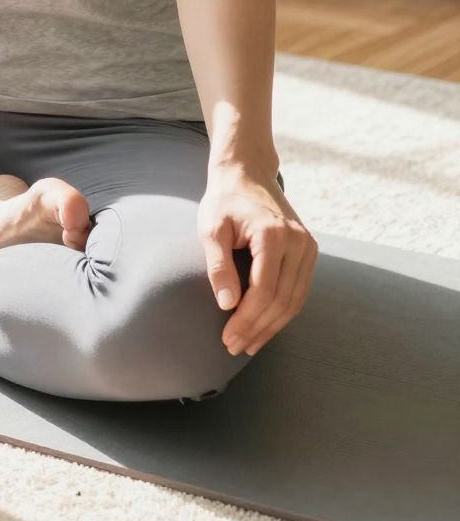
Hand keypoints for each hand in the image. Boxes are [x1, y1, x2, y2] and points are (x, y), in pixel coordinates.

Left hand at [199, 166, 318, 358]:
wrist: (247, 173)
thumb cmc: (224, 201)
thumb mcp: (210, 228)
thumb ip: (218, 265)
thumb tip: (226, 304)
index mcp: (274, 234)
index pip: (264, 291)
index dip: (246, 320)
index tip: (226, 338)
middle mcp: (298, 241)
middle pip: (282, 300)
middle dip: (258, 329)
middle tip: (233, 347)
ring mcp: (308, 246)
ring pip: (295, 300)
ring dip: (272, 327)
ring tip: (248, 344)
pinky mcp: (309, 251)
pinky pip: (299, 290)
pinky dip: (282, 312)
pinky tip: (264, 326)